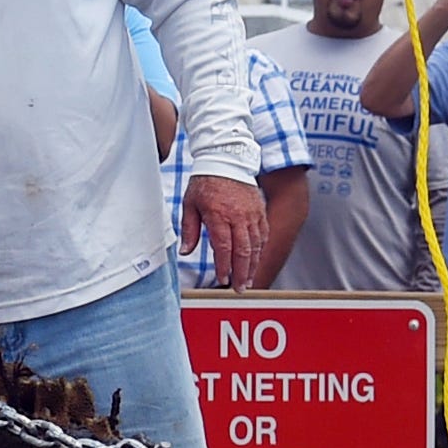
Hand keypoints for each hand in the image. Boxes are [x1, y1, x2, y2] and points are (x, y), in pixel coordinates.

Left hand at [179, 173, 267, 289]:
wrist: (225, 160)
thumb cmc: (205, 181)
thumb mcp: (190, 204)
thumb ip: (189, 230)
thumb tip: (185, 252)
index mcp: (218, 215)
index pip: (223, 247)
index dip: (224, 266)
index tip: (223, 279)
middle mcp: (238, 216)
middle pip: (243, 251)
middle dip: (242, 273)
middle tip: (240, 288)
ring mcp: (251, 214)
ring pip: (255, 245)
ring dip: (252, 265)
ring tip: (248, 280)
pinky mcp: (259, 210)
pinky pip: (263, 234)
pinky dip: (260, 250)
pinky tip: (256, 260)